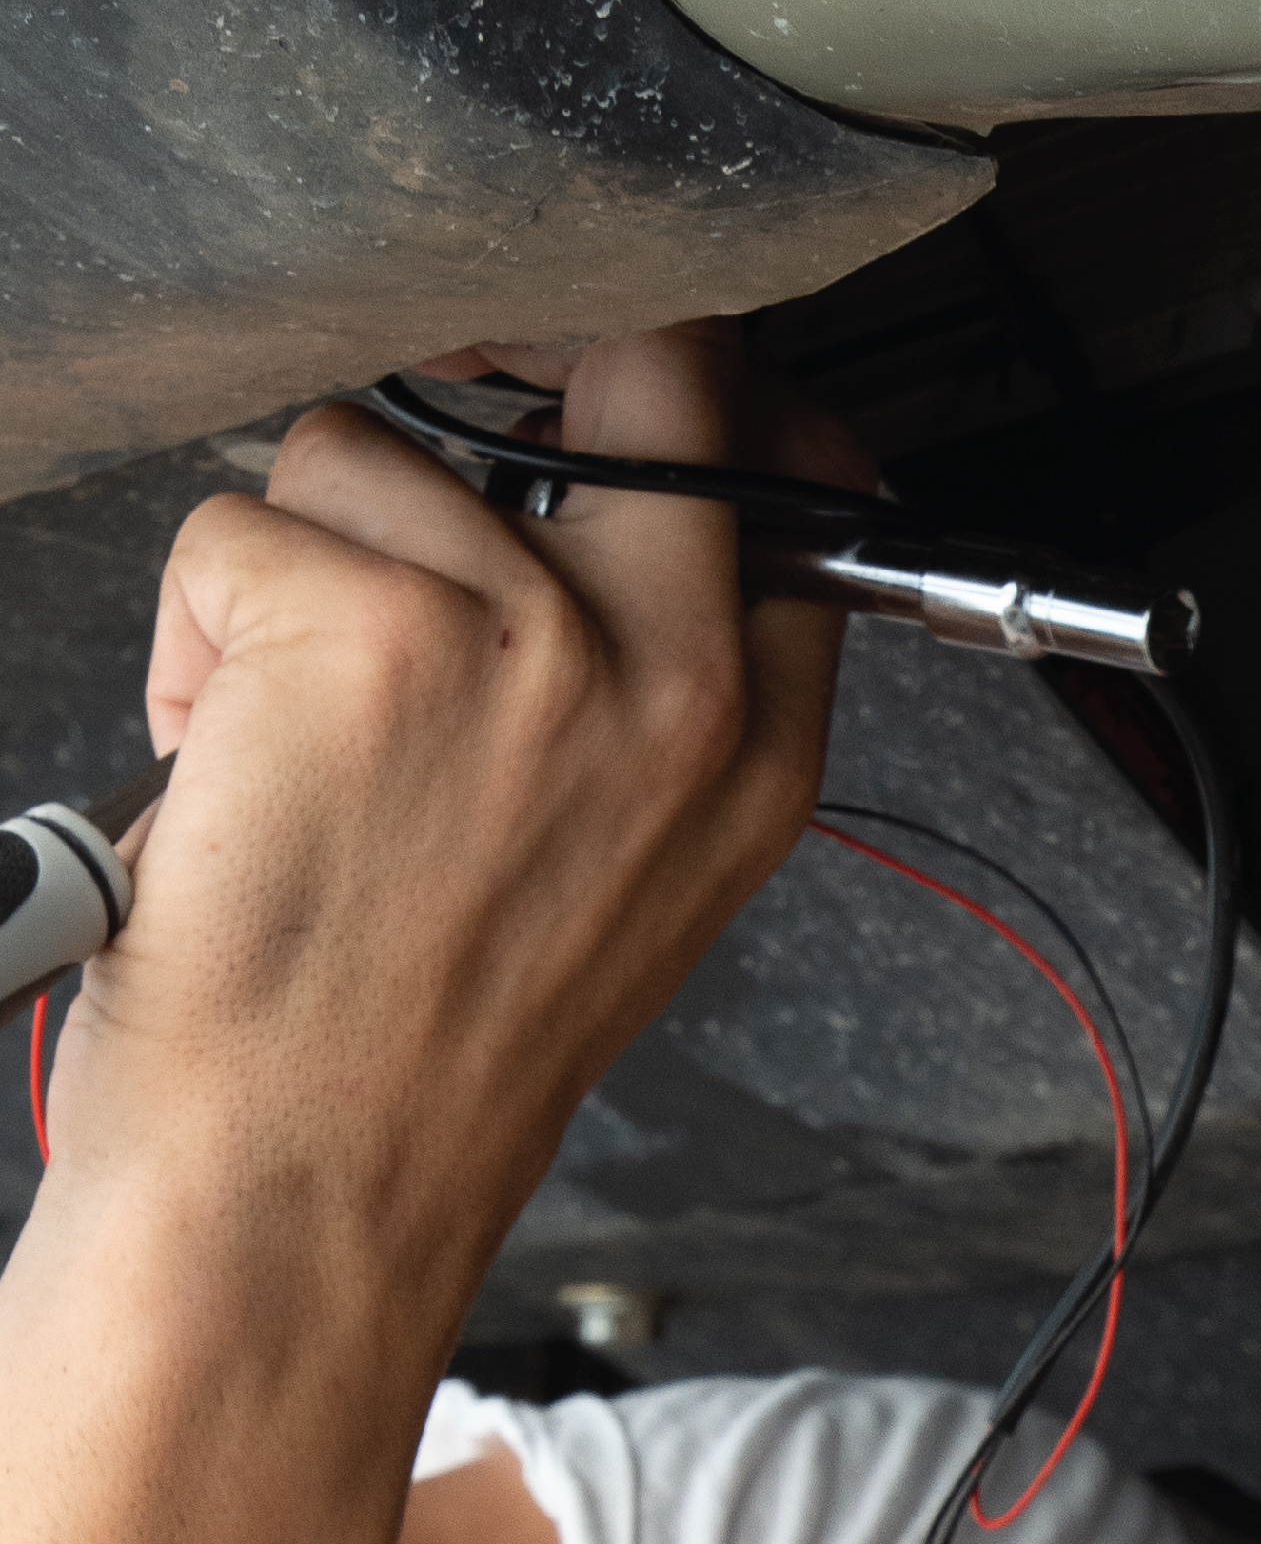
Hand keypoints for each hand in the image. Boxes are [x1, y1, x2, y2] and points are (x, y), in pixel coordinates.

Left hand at [60, 325, 850, 1327]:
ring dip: (293, 568)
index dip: (679, 406)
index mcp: (756, 752)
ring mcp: (536, 644)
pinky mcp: (373, 627)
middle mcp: (676, 686)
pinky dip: (192, 636)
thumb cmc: (425, 1051)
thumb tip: (598, 493)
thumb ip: (657, 688)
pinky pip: (237, 527)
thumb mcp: (630, 872)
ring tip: (297, 738)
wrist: (316, 1179)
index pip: (784, 479)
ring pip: (375, 451)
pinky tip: (229, 764)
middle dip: (511, 366)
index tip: (586, 406)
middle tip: (416, 482)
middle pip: (646, 365)